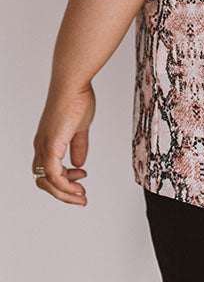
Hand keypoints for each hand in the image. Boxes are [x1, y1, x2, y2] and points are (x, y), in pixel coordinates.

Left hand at [32, 83, 95, 204]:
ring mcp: (44, 147)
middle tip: (81, 197)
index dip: (64, 179)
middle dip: (63, 193)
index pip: (48, 170)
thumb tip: (79, 164)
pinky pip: (54, 175)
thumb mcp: (79, 127)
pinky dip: (65, 185)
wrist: (73, 84)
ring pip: (48, 182)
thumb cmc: (76, 99)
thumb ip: (78, 146)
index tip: (83, 177)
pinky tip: (79, 185)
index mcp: (47, 141)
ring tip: (82, 195)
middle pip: (45, 181)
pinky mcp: (50, 146)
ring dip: (65, 193)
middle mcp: (41, 146)